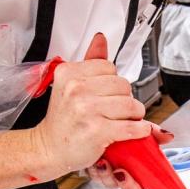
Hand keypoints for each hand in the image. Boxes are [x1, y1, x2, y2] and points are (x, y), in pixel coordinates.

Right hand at [34, 33, 149, 176]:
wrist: (49, 148)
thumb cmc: (62, 120)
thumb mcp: (70, 85)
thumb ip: (89, 61)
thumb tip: (101, 39)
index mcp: (69, 73)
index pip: (110, 67)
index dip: (113, 82)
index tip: (108, 94)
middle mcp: (76, 89)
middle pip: (123, 85)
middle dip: (125, 98)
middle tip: (116, 109)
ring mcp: (86, 109)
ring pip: (130, 104)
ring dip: (134, 114)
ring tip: (125, 120)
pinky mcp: (97, 131)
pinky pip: (131, 126)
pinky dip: (140, 130)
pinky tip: (137, 130)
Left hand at [89, 124, 173, 188]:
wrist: (80, 128)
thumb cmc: (110, 130)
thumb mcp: (132, 128)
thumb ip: (151, 133)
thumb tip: (167, 135)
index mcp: (144, 164)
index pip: (158, 188)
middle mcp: (132, 172)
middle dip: (131, 186)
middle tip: (122, 175)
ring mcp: (115, 175)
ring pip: (116, 186)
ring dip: (110, 176)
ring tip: (105, 163)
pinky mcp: (99, 174)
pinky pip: (100, 179)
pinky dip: (98, 170)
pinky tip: (97, 161)